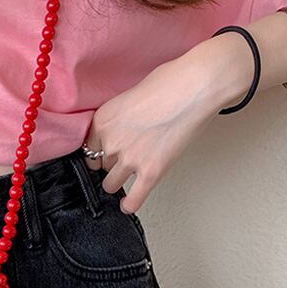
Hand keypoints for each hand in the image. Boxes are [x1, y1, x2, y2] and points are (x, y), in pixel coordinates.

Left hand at [82, 32, 253, 213]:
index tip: (106, 154)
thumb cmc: (171, 82)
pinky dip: (130, 204)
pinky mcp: (151, 172)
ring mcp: (130, 159)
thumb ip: (120, 119)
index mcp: (102, 121)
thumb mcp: (130, 95)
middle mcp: (112, 142)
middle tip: (129, 156)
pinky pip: (134, 199)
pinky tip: (128, 205)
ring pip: (111, 184)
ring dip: (119, 182)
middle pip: (102, 166)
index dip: (100, 152)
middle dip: (113, 163)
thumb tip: (123, 132)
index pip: (89, 149)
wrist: (197, 86)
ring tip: (129, 177)